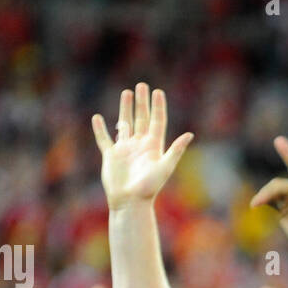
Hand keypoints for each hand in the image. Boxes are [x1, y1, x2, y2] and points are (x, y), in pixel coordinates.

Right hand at [92, 82, 194, 210]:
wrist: (130, 202)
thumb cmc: (149, 188)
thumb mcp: (165, 167)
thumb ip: (176, 150)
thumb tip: (189, 135)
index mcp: (153, 146)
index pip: (157, 121)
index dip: (157, 107)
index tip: (157, 91)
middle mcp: (140, 145)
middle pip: (141, 119)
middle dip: (142, 103)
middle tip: (142, 86)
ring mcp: (125, 150)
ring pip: (124, 124)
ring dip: (125, 109)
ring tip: (126, 93)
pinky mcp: (111, 156)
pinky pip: (104, 139)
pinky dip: (100, 129)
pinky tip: (97, 118)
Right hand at [250, 138, 287, 254]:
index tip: (278, 141)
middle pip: (278, 184)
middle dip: (268, 191)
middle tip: (258, 202)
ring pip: (271, 191)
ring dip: (263, 196)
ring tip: (255, 205)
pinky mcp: (282, 208)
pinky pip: (269, 200)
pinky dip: (262, 200)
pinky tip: (255, 205)